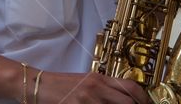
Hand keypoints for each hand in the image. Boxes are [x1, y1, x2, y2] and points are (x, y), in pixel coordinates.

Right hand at [30, 71, 148, 102]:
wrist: (36, 85)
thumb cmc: (61, 85)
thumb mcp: (85, 82)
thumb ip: (103, 89)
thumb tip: (120, 98)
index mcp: (100, 79)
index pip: (130, 87)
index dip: (143, 99)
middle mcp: (96, 87)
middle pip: (127, 101)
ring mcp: (86, 99)